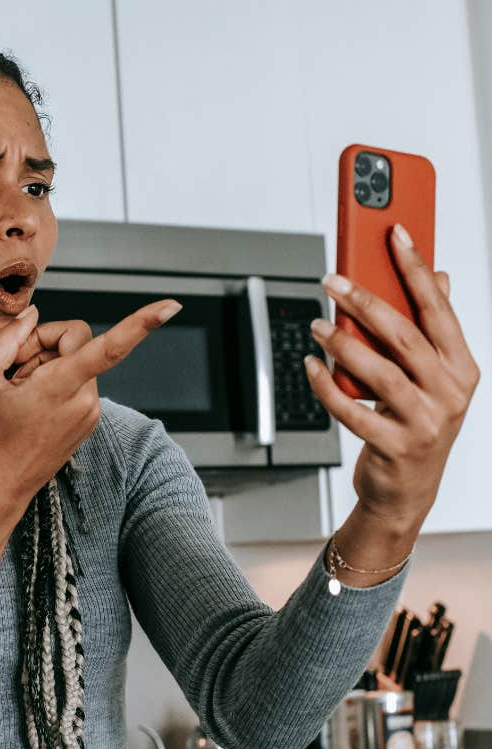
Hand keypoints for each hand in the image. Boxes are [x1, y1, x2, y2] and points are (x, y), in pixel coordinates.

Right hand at [0, 299, 182, 515]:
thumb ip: (7, 338)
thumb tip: (34, 315)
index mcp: (61, 388)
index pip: (110, 348)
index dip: (142, 323)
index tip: (172, 307)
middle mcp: (86, 400)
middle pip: (77, 340)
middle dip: (44, 343)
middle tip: (13, 368)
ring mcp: (91, 412)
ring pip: (78, 360)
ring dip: (48, 364)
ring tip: (21, 392)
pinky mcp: (90, 419)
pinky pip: (79, 380)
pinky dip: (56, 381)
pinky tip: (33, 402)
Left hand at [305, 223, 480, 532]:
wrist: (407, 491)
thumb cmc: (415, 426)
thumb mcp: (433, 379)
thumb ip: (432, 332)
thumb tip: (439, 278)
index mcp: (462, 367)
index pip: (439, 308)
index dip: (416, 268)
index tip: (395, 233)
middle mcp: (450, 392)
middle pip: (404, 335)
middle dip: (365, 301)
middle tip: (333, 280)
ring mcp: (425, 421)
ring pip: (379, 371)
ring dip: (342, 343)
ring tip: (317, 324)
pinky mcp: (395, 446)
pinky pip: (353, 410)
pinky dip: (328, 386)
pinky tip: (311, 366)